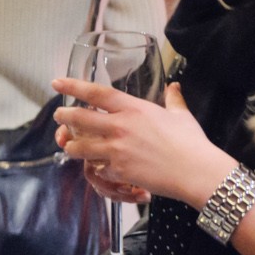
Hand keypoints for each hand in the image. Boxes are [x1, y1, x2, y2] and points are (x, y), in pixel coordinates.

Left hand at [52, 79, 236, 208]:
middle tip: (58, 115)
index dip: (73, 86)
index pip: (96, 93)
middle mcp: (120, 126)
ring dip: (72, 145)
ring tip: (69, 144)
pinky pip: (98, 169)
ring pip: (81, 146)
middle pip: (80, 118)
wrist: (197, 171)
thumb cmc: (191, 143)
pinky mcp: (119, 171)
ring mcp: (117, 149)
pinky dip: (96, 168)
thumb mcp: (181, 115)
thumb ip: (173, 99)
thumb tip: (174, 86)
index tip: (57, 83)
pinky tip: (97, 168)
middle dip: (64, 116)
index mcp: (133, 108)